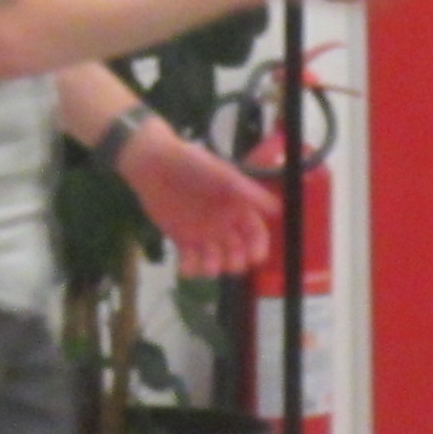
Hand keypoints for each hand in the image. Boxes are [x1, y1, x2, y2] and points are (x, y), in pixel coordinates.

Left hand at [119, 126, 278, 276]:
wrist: (155, 164)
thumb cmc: (194, 164)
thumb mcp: (225, 176)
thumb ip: (250, 193)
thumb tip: (277, 210)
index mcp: (238, 208)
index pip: (256, 234)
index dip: (258, 247)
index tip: (255, 257)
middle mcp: (224, 223)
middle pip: (238, 252)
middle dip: (236, 261)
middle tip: (230, 264)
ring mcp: (203, 233)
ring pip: (215, 261)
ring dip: (214, 268)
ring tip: (206, 266)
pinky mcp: (182, 239)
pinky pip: (190, 261)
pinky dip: (190, 269)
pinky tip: (186, 268)